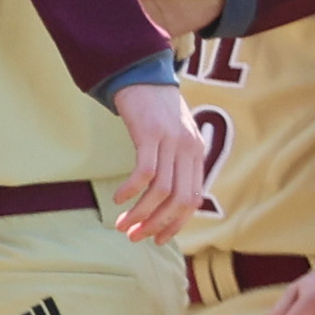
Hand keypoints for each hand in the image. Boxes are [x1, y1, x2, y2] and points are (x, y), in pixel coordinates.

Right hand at [109, 81, 207, 241]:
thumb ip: (176, 163)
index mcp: (196, 154)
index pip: (192, 200)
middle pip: (178, 200)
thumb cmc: (155, 110)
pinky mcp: (150, 133)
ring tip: (121, 225)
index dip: (175, 224)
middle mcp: (188, 149)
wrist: (143, 75)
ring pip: (160, 191)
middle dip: (156, 225)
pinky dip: (131, 190)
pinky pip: (144, 172)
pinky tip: (117, 198)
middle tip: (134, 237)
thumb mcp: (174, 137)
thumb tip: (166, 199)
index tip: (156, 239)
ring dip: (140, 213)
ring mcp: (170, 141)